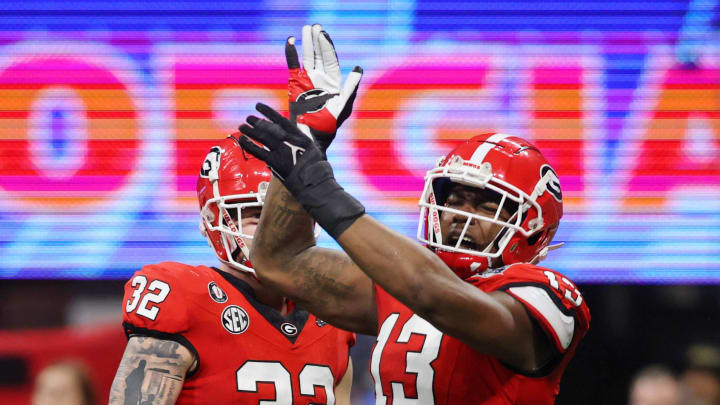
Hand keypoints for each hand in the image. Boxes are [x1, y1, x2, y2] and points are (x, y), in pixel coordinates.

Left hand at [238, 103, 323, 182]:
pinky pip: (259, 152)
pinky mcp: (276, 162)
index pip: (281, 120)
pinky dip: (249, 145)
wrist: (315, 182)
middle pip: (270, 127)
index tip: (258, 106)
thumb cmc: (314, 168)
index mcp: (299, 136)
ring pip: (263, 137)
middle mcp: (290, 141)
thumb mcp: (311, 149)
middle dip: (258, 122)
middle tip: (248, 118)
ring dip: (251, 131)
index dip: (268, 112)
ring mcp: (282, 151)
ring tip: (242, 127)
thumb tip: (289, 135)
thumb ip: (299, 141)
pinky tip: (242, 140)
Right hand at [286, 24, 362, 150]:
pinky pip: (292, 66)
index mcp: (333, 82)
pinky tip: (290, 41)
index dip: (327, 46)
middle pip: (318, 55)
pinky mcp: (294, 84)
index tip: (323, 34)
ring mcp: (307, 81)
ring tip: (304, 30)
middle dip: (316, 41)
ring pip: (306, 58)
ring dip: (306, 44)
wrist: (311, 137)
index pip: (330, 59)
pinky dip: (291, 54)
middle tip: (313, 27)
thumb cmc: (329, 125)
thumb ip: (350, 87)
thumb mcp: (343, 106)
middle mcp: (320, 78)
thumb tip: (358, 69)